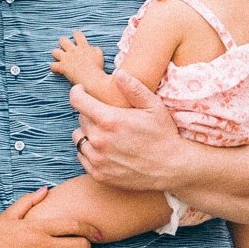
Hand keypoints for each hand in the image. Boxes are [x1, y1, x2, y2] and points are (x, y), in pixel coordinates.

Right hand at [0, 187, 97, 247]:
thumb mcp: (8, 215)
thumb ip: (28, 201)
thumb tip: (46, 189)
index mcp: (39, 227)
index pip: (74, 225)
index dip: (90, 228)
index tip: (96, 232)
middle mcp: (44, 245)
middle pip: (79, 244)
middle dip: (89, 245)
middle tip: (89, 246)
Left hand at [50, 31, 108, 86]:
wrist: (92, 79)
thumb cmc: (97, 69)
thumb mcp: (99, 56)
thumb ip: (95, 50)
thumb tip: (92, 48)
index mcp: (83, 46)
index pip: (77, 34)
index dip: (75, 35)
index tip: (76, 39)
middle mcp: (73, 50)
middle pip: (62, 40)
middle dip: (62, 43)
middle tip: (65, 49)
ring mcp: (67, 58)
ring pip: (54, 51)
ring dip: (56, 54)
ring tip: (59, 59)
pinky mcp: (62, 67)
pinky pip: (52, 65)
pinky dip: (54, 68)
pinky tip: (57, 70)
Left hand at [69, 73, 192, 193]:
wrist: (172, 168)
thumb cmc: (164, 135)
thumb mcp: (154, 106)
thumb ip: (134, 88)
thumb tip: (118, 73)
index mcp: (109, 120)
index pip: (77, 101)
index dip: (77, 92)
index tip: (82, 90)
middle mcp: (99, 140)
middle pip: (81, 119)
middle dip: (90, 113)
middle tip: (106, 115)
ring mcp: (98, 159)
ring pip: (79, 138)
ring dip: (88, 132)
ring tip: (105, 133)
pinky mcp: (99, 174)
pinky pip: (82, 157)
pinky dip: (89, 151)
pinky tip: (105, 149)